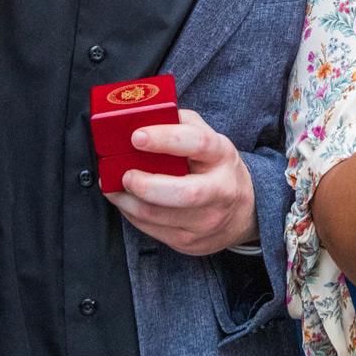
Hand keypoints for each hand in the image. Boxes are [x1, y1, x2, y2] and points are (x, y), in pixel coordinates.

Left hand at [106, 109, 257, 256]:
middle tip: (125, 174)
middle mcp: (219, 190)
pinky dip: (131, 213)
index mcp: (222, 156)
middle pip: (184, 192)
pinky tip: (125, 201)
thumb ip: (183, 125)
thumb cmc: (217, 169)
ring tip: (113, 186)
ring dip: (127, 201)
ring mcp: (205, 220)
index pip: (197, 144)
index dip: (166, 139)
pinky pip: (151, 229)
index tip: (137, 136)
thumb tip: (146, 115)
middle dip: (146, 184)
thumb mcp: (211, 141)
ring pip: (159, 216)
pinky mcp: (189, 241)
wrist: (241, 213)